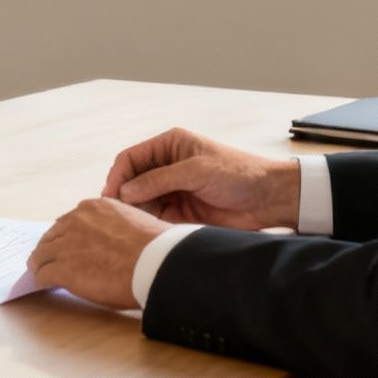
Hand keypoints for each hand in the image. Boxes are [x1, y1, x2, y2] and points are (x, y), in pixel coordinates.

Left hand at [27, 197, 169, 310]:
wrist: (156, 262)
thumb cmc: (155, 247)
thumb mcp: (133, 221)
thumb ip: (115, 225)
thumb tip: (115, 240)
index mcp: (93, 208)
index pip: (69, 221)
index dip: (67, 236)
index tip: (68, 246)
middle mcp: (76, 221)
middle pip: (51, 236)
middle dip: (51, 249)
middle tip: (50, 261)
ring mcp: (66, 245)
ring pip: (41, 254)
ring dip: (41, 265)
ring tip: (41, 274)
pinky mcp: (62, 269)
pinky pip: (42, 274)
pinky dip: (41, 280)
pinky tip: (45, 285)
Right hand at [101, 128, 299, 230]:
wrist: (268, 199)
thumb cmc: (237, 174)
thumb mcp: (196, 171)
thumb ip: (159, 180)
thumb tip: (124, 192)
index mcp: (169, 146)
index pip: (131, 159)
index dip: (117, 177)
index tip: (110, 197)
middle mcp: (167, 166)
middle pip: (131, 181)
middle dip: (121, 196)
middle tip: (113, 216)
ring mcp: (172, 189)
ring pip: (140, 201)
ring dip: (132, 212)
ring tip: (126, 226)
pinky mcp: (179, 211)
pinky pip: (154, 217)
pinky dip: (146, 223)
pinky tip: (143, 231)